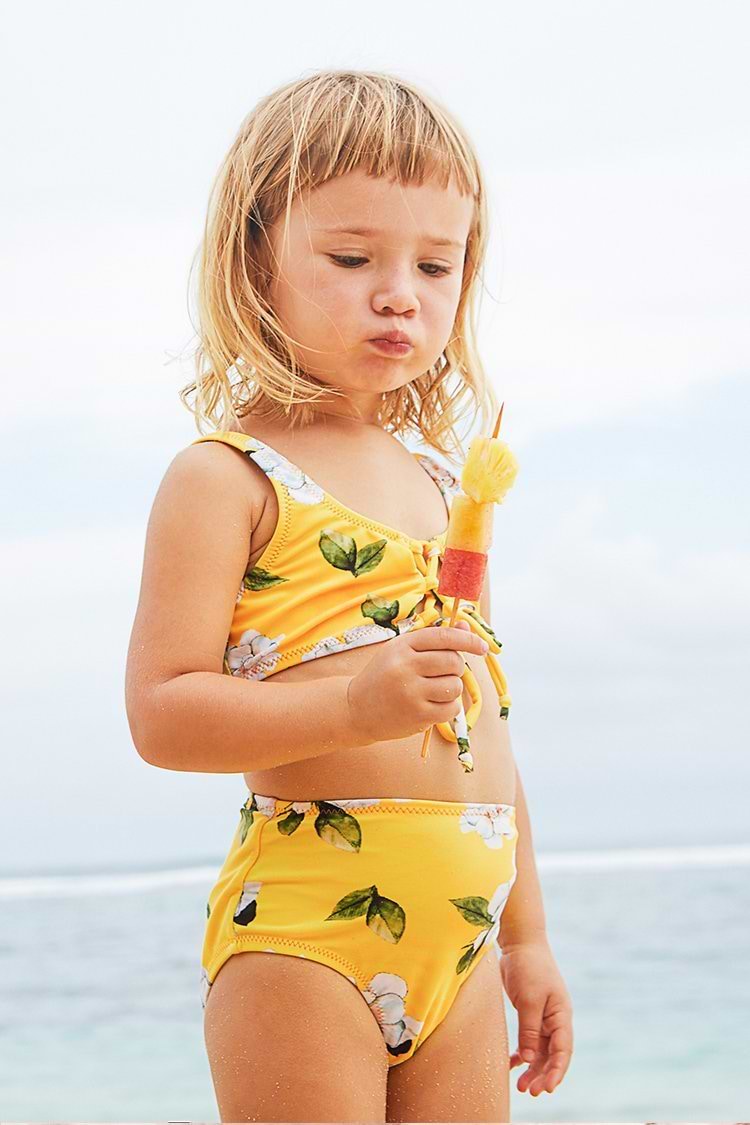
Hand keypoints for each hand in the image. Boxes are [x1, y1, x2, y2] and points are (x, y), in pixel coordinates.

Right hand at [346, 621, 487, 742]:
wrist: (356, 708)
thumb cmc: (384, 676)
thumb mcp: (402, 651)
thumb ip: (433, 640)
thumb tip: (465, 628)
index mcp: (402, 646)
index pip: (443, 637)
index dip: (467, 640)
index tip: (482, 647)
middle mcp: (406, 667)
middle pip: (453, 661)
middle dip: (456, 668)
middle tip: (443, 673)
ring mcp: (411, 692)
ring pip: (455, 685)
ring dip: (452, 688)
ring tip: (434, 690)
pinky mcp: (417, 715)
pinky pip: (451, 708)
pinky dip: (449, 706)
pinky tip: (433, 705)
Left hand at [500, 939, 573, 1095]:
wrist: (520, 943)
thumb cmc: (528, 967)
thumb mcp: (529, 999)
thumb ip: (530, 1029)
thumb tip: (530, 1058)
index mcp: (562, 1015)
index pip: (564, 1050)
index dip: (557, 1071)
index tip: (548, 1089)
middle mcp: (555, 1019)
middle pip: (552, 1054)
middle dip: (543, 1075)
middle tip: (531, 1092)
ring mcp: (543, 1017)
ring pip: (541, 1051)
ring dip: (532, 1068)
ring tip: (522, 1087)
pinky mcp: (530, 1014)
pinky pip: (529, 1040)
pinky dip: (522, 1053)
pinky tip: (512, 1065)